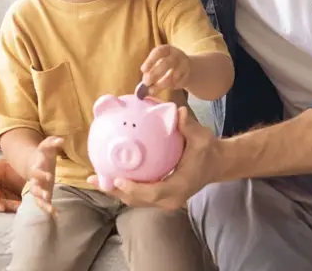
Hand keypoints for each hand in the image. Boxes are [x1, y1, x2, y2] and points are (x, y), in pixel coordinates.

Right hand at [23, 136, 63, 217]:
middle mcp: (34, 180)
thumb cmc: (43, 155)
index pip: (36, 171)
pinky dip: (48, 209)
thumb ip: (52, 142)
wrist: (33, 164)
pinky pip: (42, 204)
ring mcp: (37, 188)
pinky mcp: (41, 195)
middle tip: (47, 195)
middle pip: (34, 187)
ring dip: (43, 203)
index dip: (41, 174)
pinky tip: (56, 214)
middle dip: (40, 191)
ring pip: (37, 198)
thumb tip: (61, 140)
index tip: (49, 177)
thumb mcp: (46, 147)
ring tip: (50, 209)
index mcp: (35, 168)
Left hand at [89, 106, 220, 209]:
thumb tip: (177, 111)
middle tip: (95, 179)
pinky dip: (123, 187)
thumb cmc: (207, 150)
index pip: (153, 192)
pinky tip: (109, 175)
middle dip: (115, 192)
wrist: (216, 164)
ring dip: (115, 191)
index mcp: (179, 187)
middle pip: (137, 200)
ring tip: (95, 179)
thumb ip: (188, 126)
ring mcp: (165, 200)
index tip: (117, 180)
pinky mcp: (160, 197)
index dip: (134, 189)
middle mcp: (170, 198)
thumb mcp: (201, 136)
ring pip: (135, 200)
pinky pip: (139, 195)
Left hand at [141, 45, 191, 92]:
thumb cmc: (166, 64)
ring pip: (173, 76)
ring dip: (161, 85)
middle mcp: (176, 55)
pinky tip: (165, 87)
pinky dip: (169, 87)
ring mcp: (184, 65)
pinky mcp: (187, 76)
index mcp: (167, 49)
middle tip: (146, 82)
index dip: (150, 61)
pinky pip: (177, 83)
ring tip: (151, 91)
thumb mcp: (158, 63)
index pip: (159, 52)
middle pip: (166, 63)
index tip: (143, 70)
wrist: (187, 67)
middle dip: (155, 74)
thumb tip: (144, 82)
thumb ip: (150, 71)